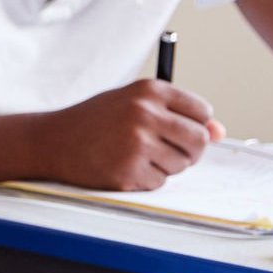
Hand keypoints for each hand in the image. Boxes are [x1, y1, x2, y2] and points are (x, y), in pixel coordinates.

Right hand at [40, 79, 225, 189]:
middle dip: (188, 149)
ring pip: (182, 164)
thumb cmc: (96, 121)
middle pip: (199, 140)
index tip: (173, 128)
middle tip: (161, 148)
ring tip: (135, 154)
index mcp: (149, 90)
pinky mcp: (129, 170)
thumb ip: (178, 114)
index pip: (202, 111)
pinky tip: (123, 166)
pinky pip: (160, 181)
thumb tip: (220, 132)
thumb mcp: (135, 105)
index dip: (193, 124)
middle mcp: (144, 113)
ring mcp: (136, 142)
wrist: (52, 140)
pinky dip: (146, 179)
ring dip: (165, 165)